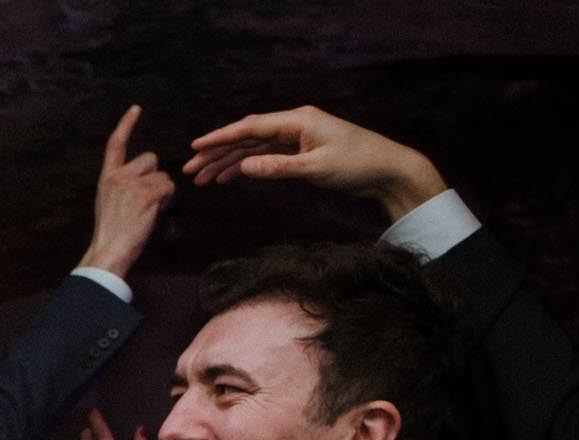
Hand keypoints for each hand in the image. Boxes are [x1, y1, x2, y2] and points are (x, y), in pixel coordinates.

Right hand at [77, 105, 174, 278]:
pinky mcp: (147, 193)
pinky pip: (168, 187)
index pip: (116, 144)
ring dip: (161, 191)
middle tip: (145, 199)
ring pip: (162, 175)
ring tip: (148, 210)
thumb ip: (123, 185)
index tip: (136, 109)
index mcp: (107, 177)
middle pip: (150, 158)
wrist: (109, 249)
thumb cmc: (111, 233)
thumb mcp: (109, 202)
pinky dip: (166, 200)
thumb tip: (147, 180)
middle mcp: (119, 175)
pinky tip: (154, 212)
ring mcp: (132, 183)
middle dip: (154, 175)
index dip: (126, 125)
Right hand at [181, 106, 446, 221]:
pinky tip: (230, 177)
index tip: (195, 148)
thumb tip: (243, 166)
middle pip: (246, 137)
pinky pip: (265, 156)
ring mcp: (296, 137)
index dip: (220, 137)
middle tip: (190, 170)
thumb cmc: (357, 164)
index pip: (250, 127)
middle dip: (217, 153)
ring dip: (227, 163)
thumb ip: (278, 167)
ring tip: (203, 179)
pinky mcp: (300, 151)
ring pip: (253, 148)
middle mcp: (294, 124)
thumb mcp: (316, 168)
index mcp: (297, 120)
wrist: (388, 170)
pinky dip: (246, 167)